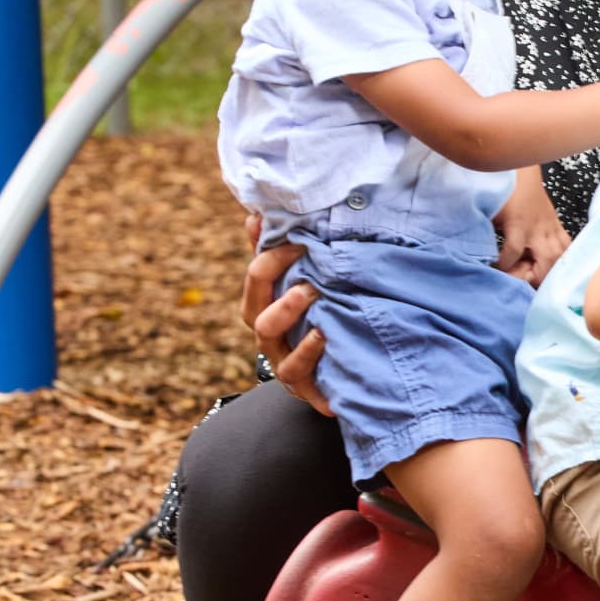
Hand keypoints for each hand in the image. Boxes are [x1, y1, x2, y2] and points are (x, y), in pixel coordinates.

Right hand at [241, 230, 329, 414]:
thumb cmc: (324, 326)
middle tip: (299, 252)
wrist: (347, 381)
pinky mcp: (302, 386)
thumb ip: (286, 256)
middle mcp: (268, 334)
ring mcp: (281, 360)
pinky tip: (323, 335)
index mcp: (268, 309)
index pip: (255, 277)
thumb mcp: (307, 289)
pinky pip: (294, 371)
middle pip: (252, 304)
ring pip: (266, 334)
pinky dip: (307, 352)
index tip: (297, 235)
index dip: (269, 253)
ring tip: (310, 292)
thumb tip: (260, 214)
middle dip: (270, 273)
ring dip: (286, 309)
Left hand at [494, 173, 570, 285]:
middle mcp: (539, 230)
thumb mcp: (490, 214)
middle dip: (532, 277)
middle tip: (517, 276)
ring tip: (533, 272)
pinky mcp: (558, 226)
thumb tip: (483, 256)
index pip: (512, 253)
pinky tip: (550, 264)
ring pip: (560, 258)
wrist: (522, 173)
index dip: (502, 266)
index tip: (494, 269)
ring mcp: (551, 228)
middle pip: (545, 263)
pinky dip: (560, 259)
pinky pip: (567, 247)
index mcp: (519, 225)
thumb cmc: (503, 192)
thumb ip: (488, 236)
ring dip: (548, 271)